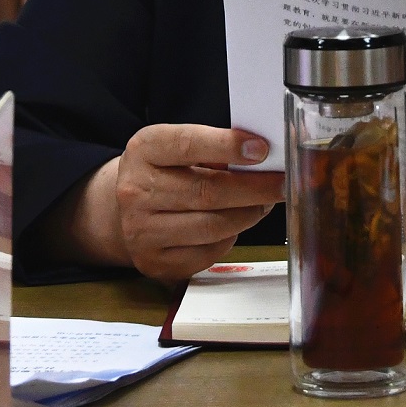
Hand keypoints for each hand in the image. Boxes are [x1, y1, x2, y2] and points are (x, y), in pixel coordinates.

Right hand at [61, 124, 284, 282]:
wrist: (123, 208)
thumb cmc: (165, 171)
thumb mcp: (177, 147)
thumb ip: (213, 147)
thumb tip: (264, 157)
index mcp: (143, 150)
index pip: (188, 144)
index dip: (228, 146)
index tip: (262, 149)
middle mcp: (135, 191)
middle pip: (207, 192)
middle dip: (254, 188)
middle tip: (281, 184)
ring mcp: (141, 231)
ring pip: (213, 227)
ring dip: (248, 215)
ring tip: (264, 204)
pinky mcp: (154, 262)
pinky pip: (208, 253)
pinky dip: (230, 238)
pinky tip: (234, 225)